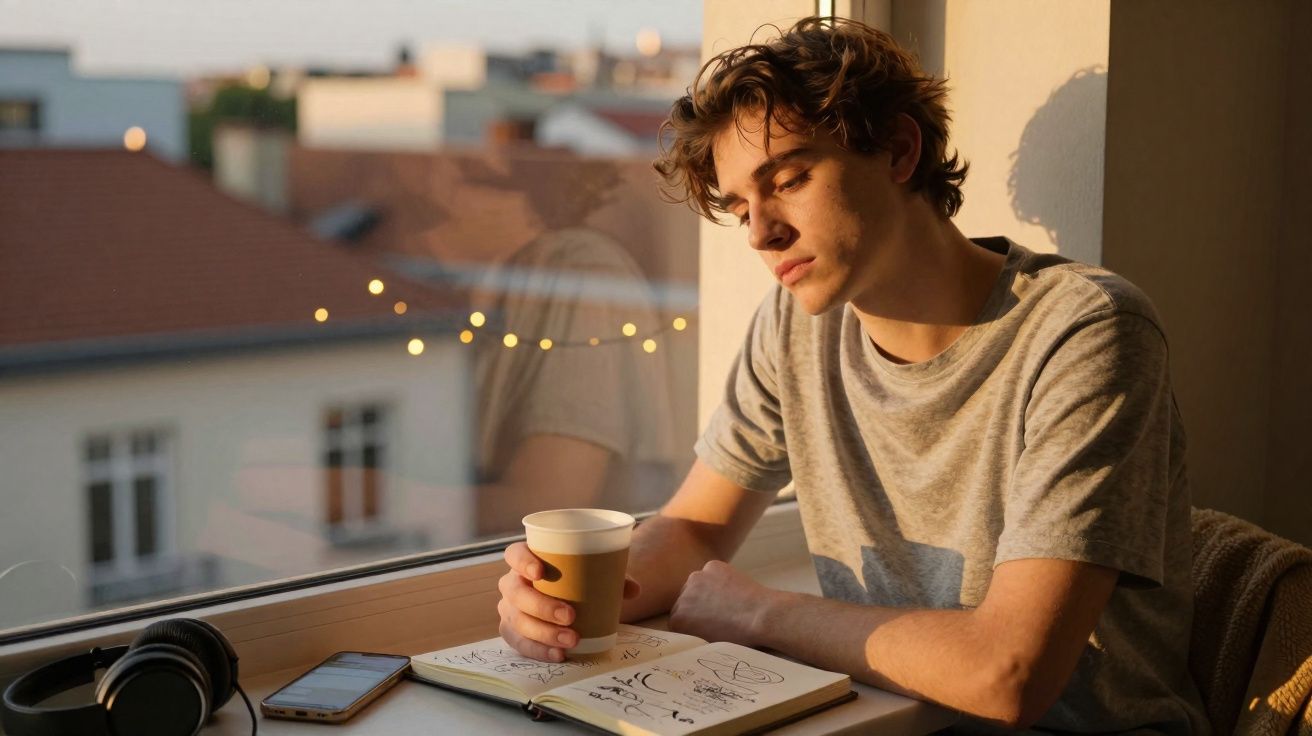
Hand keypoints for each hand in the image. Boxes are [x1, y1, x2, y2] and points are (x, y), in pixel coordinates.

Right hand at [497, 541, 640, 661]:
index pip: (515, 554)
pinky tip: (559, 655)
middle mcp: (513, 583)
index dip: (522, 562)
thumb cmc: (581, 581)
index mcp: (527, 560)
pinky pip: (520, 643)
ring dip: (543, 633)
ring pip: (516, 621)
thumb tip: (634, 590)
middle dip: (540, 606)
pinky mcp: (514, 632)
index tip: (540, 573)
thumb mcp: (597, 574)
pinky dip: (539, 651)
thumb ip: (615, 578)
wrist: (573, 602)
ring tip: (571, 640)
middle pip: (515, 592)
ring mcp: (510, 609)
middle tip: (569, 616)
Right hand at [668, 560, 779, 646]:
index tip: (704, 624)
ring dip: (706, 590)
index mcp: (678, 621)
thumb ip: (694, 633)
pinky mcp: (712, 566)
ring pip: (697, 584)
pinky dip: (719, 578)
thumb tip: (693, 626)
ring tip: (726, 600)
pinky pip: (712, 572)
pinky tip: (733, 588)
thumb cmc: (739, 636)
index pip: (678, 619)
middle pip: (685, 599)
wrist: (761, 616)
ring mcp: (696, 578)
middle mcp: (681, 597)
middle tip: (716, 611)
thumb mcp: (708, 642)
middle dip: (696, 605)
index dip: (692, 622)